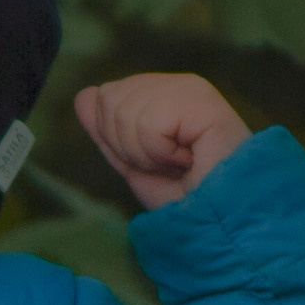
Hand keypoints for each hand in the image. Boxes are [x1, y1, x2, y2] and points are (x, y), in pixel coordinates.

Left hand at [75, 72, 250, 207]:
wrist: (220, 219)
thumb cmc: (187, 196)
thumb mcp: (134, 164)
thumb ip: (109, 130)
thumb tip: (84, 95)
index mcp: (163, 93)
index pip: (106, 96)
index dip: (118, 140)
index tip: (155, 160)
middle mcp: (178, 85)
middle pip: (110, 99)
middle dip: (129, 146)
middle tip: (167, 164)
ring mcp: (191, 89)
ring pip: (125, 111)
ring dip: (147, 153)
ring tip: (179, 163)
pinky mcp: (201, 100)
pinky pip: (148, 123)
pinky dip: (160, 153)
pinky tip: (187, 159)